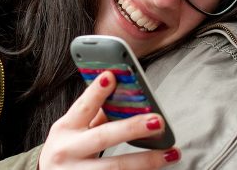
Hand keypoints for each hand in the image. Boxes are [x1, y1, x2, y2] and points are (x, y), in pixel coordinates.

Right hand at [39, 71, 180, 168]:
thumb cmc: (66, 150)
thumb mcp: (71, 130)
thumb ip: (94, 115)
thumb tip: (126, 95)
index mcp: (64, 129)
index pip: (83, 106)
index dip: (96, 92)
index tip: (112, 76)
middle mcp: (67, 151)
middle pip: (103, 137)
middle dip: (132, 128)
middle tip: (159, 121)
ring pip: (115, 168)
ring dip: (146, 161)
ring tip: (172, 153)